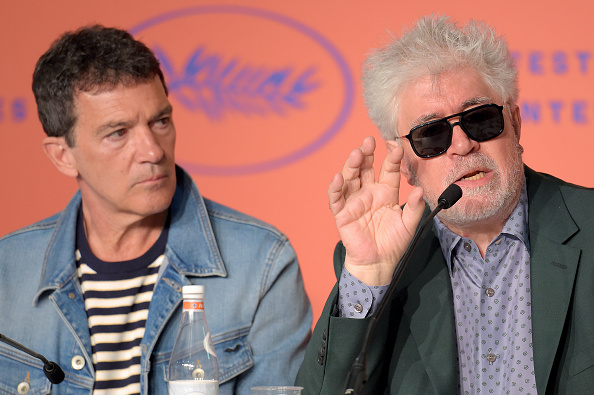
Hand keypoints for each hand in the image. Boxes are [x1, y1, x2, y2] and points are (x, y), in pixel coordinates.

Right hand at [328, 136, 424, 285]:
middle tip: (369, 141)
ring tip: (356, 154)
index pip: (388, 170)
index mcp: (386, 192)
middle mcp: (369, 192)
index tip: (396, 146)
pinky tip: (338, 178)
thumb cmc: (394, 243)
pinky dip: (335, 188)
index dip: (391, 158)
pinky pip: (336, 198)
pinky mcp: (342, 213)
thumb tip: (421, 190)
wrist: (379, 263)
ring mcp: (354, 201)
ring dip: (351, 165)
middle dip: (367, 153)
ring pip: (350, 178)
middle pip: (365, 168)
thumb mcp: (409, 225)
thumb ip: (415, 208)